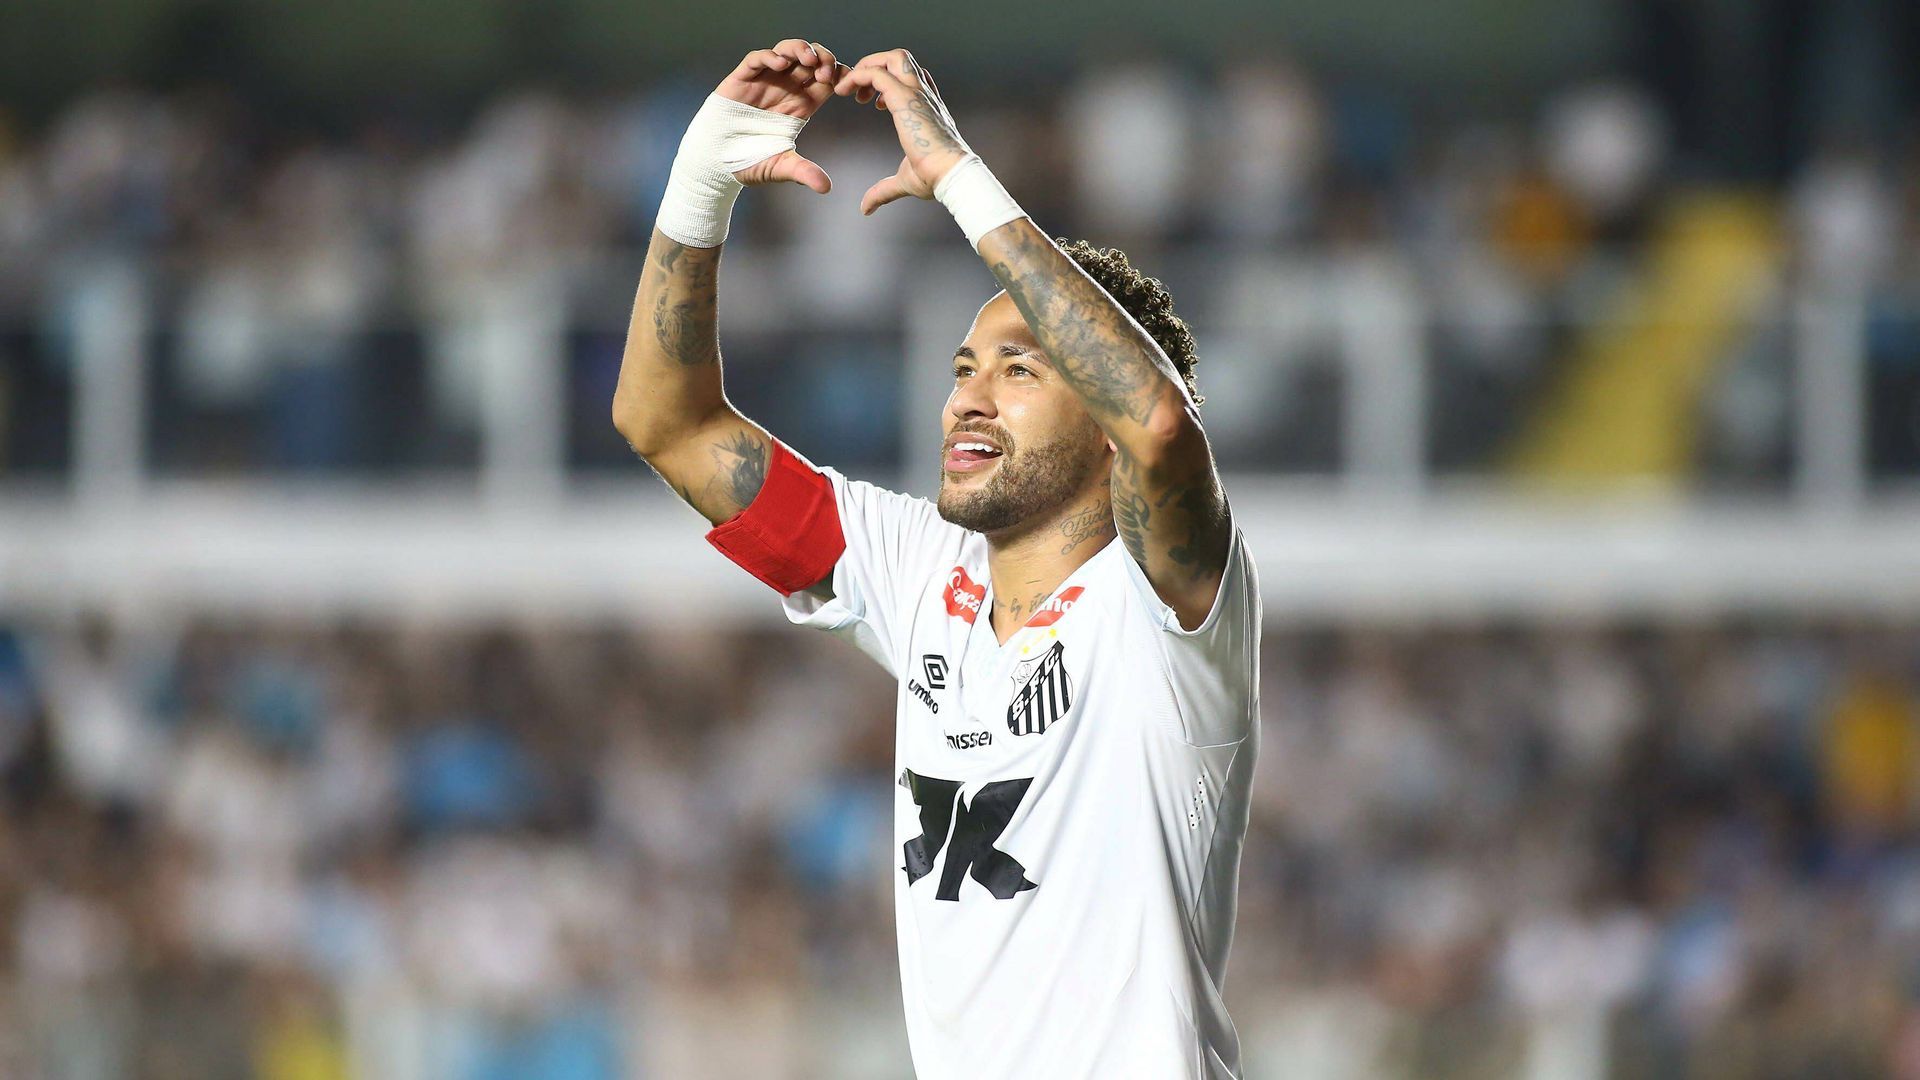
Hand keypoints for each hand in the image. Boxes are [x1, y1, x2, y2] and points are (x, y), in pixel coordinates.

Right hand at [715, 39, 846, 192]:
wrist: (715, 160)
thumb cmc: (747, 162)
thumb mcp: (779, 167)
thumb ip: (802, 172)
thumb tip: (826, 188)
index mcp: (801, 106)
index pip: (827, 81)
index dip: (838, 76)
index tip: (844, 85)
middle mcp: (786, 89)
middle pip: (812, 60)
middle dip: (823, 59)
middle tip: (825, 72)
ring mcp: (765, 81)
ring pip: (788, 51)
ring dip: (801, 50)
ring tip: (807, 61)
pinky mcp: (743, 78)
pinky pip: (758, 59)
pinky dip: (770, 56)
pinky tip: (780, 63)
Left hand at [832, 49, 972, 214]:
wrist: (950, 175)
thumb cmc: (935, 178)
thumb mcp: (904, 181)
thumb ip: (883, 190)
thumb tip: (865, 209)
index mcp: (928, 107)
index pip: (911, 76)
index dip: (889, 82)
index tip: (873, 103)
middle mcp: (924, 95)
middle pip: (900, 58)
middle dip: (875, 66)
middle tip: (860, 93)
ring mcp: (917, 94)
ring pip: (892, 57)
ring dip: (868, 66)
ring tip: (852, 89)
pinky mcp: (905, 99)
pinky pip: (877, 73)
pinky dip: (858, 76)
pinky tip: (846, 93)